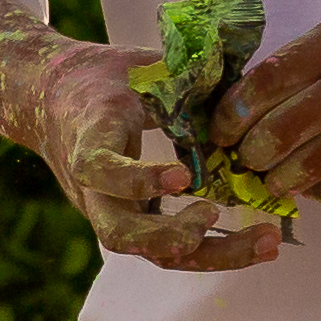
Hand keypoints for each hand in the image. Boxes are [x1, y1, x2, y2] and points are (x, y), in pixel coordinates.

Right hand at [30, 39, 281, 269]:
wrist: (54, 97)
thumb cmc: (104, 78)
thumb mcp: (142, 66)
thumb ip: (189, 79)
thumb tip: (250, 89)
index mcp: (88, 138)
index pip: (98, 169)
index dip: (135, 179)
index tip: (184, 176)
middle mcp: (93, 188)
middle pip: (120, 234)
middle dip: (171, 237)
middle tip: (215, 215)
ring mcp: (111, 209)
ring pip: (152, 253)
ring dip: (210, 254)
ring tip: (267, 242)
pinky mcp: (133, 219)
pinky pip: (171, 248)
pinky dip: (215, 250)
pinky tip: (259, 242)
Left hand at [227, 9, 320, 213]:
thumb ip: (301, 62)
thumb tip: (240, 110)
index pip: (271, 78)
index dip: (235, 112)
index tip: (219, 133)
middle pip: (291, 123)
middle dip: (256, 151)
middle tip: (245, 162)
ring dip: (287, 178)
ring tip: (273, 183)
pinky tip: (315, 191)